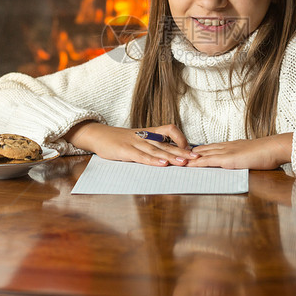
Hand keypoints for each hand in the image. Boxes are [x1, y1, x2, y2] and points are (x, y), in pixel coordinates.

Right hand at [64, 121, 197, 166]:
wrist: (97, 135)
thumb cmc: (118, 139)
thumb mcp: (137, 139)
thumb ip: (151, 145)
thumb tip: (168, 153)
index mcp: (148, 132)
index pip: (170, 130)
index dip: (181, 138)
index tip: (190, 149)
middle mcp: (144, 136)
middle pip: (167, 143)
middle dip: (183, 151)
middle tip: (198, 158)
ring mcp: (135, 143)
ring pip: (157, 150)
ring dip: (172, 157)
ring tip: (185, 162)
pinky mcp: (125, 151)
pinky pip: (141, 156)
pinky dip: (153, 161)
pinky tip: (162, 165)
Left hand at [187, 133, 291, 169]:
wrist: (273, 148)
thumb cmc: (268, 153)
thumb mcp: (254, 155)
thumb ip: (246, 157)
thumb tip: (244, 161)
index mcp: (232, 145)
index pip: (212, 147)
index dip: (200, 150)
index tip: (190, 152)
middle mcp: (226, 146)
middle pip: (203, 149)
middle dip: (189, 153)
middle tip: (177, 155)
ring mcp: (225, 152)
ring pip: (202, 154)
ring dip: (189, 158)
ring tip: (177, 160)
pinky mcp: (226, 159)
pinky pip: (207, 161)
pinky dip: (196, 163)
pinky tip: (188, 165)